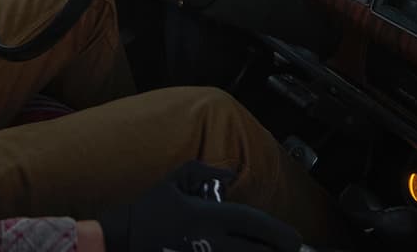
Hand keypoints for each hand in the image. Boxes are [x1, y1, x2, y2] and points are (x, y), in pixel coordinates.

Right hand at [98, 161, 302, 251]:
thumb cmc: (148, 212)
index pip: (254, 224)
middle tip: (287, 249)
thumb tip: (230, 176)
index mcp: (207, 216)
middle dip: (277, 251)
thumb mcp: (174, 181)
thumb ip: (204, 172)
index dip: (279, 233)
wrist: (122, 241)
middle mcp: (211, 242)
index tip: (294, 238)